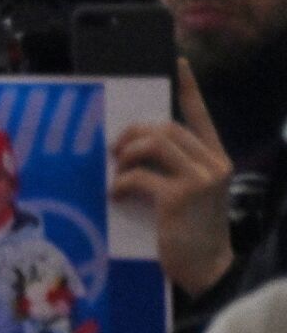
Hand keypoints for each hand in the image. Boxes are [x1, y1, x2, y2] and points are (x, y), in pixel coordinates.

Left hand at [111, 60, 232, 297]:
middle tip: (116, 151)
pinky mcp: (180, 196)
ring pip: (154, 144)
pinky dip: (121, 183)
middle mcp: (213, 164)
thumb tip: (131, 152)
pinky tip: (117, 196)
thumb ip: (172, 171)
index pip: (201, 115)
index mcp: (216, 159)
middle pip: (167, 127)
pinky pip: (139, 175)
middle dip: (135, 134)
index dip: (189, 88)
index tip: (177, 62)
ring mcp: (200, 179)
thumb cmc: (190, 234)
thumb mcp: (187, 197)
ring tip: (117, 172)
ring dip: (126, 155)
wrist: (207, 271)